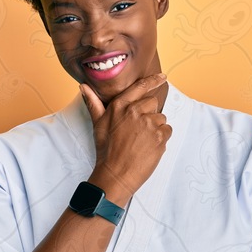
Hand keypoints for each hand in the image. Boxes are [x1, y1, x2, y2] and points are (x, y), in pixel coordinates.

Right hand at [81, 73, 170, 201]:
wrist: (115, 174)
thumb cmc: (106, 151)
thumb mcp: (97, 125)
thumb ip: (94, 103)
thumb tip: (83, 87)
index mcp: (120, 106)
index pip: (140, 87)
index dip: (153, 80)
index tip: (162, 77)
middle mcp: (135, 111)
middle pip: (153, 102)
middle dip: (149, 114)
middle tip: (138, 130)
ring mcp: (149, 124)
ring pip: (161, 118)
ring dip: (156, 128)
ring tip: (141, 141)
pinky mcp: (159, 137)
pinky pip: (167, 131)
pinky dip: (161, 138)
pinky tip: (148, 147)